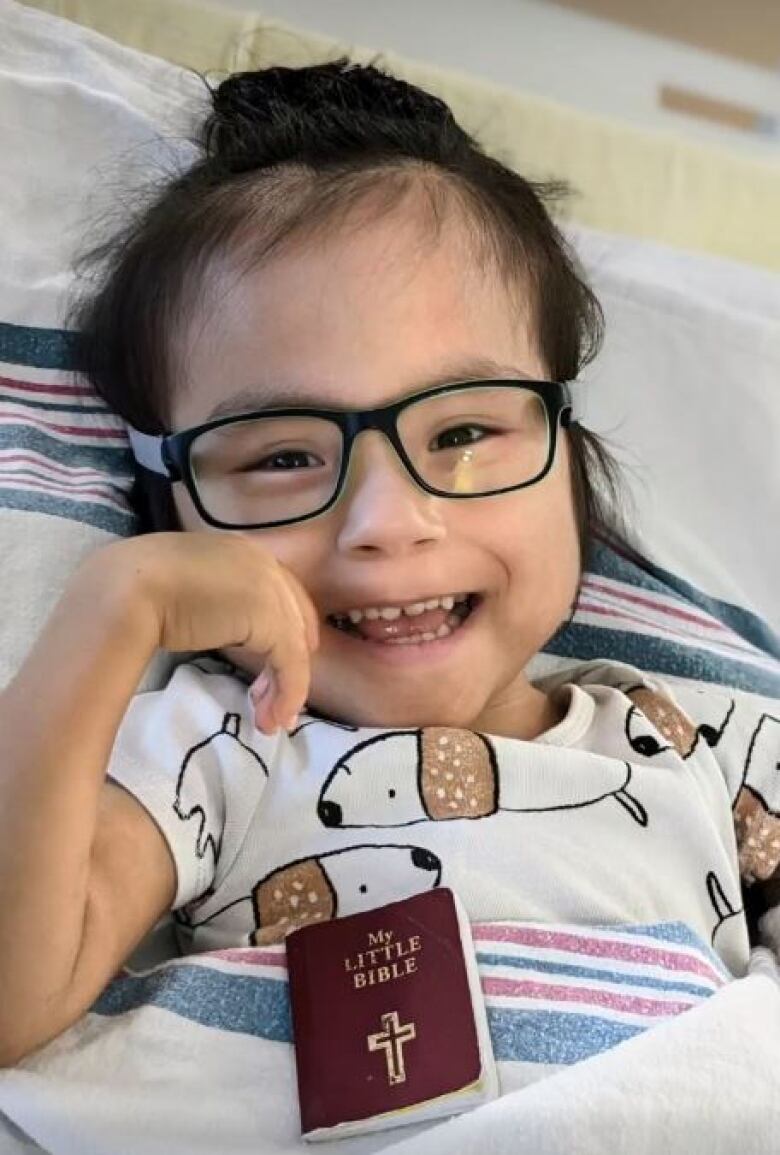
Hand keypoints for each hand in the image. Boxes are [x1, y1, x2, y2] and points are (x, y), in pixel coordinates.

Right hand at [100, 531, 318, 734]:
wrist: (129, 588)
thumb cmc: (139, 589)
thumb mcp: (186, 590)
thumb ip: (210, 601)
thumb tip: (207, 625)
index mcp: (241, 552)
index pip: (278, 594)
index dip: (281, 633)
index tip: (272, 667)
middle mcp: (262, 562)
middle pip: (294, 619)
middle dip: (288, 664)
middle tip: (274, 701)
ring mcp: (270, 588)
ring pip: (294, 646)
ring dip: (286, 689)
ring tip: (271, 721)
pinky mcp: (271, 619)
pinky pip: (290, 663)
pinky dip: (287, 694)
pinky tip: (273, 718)